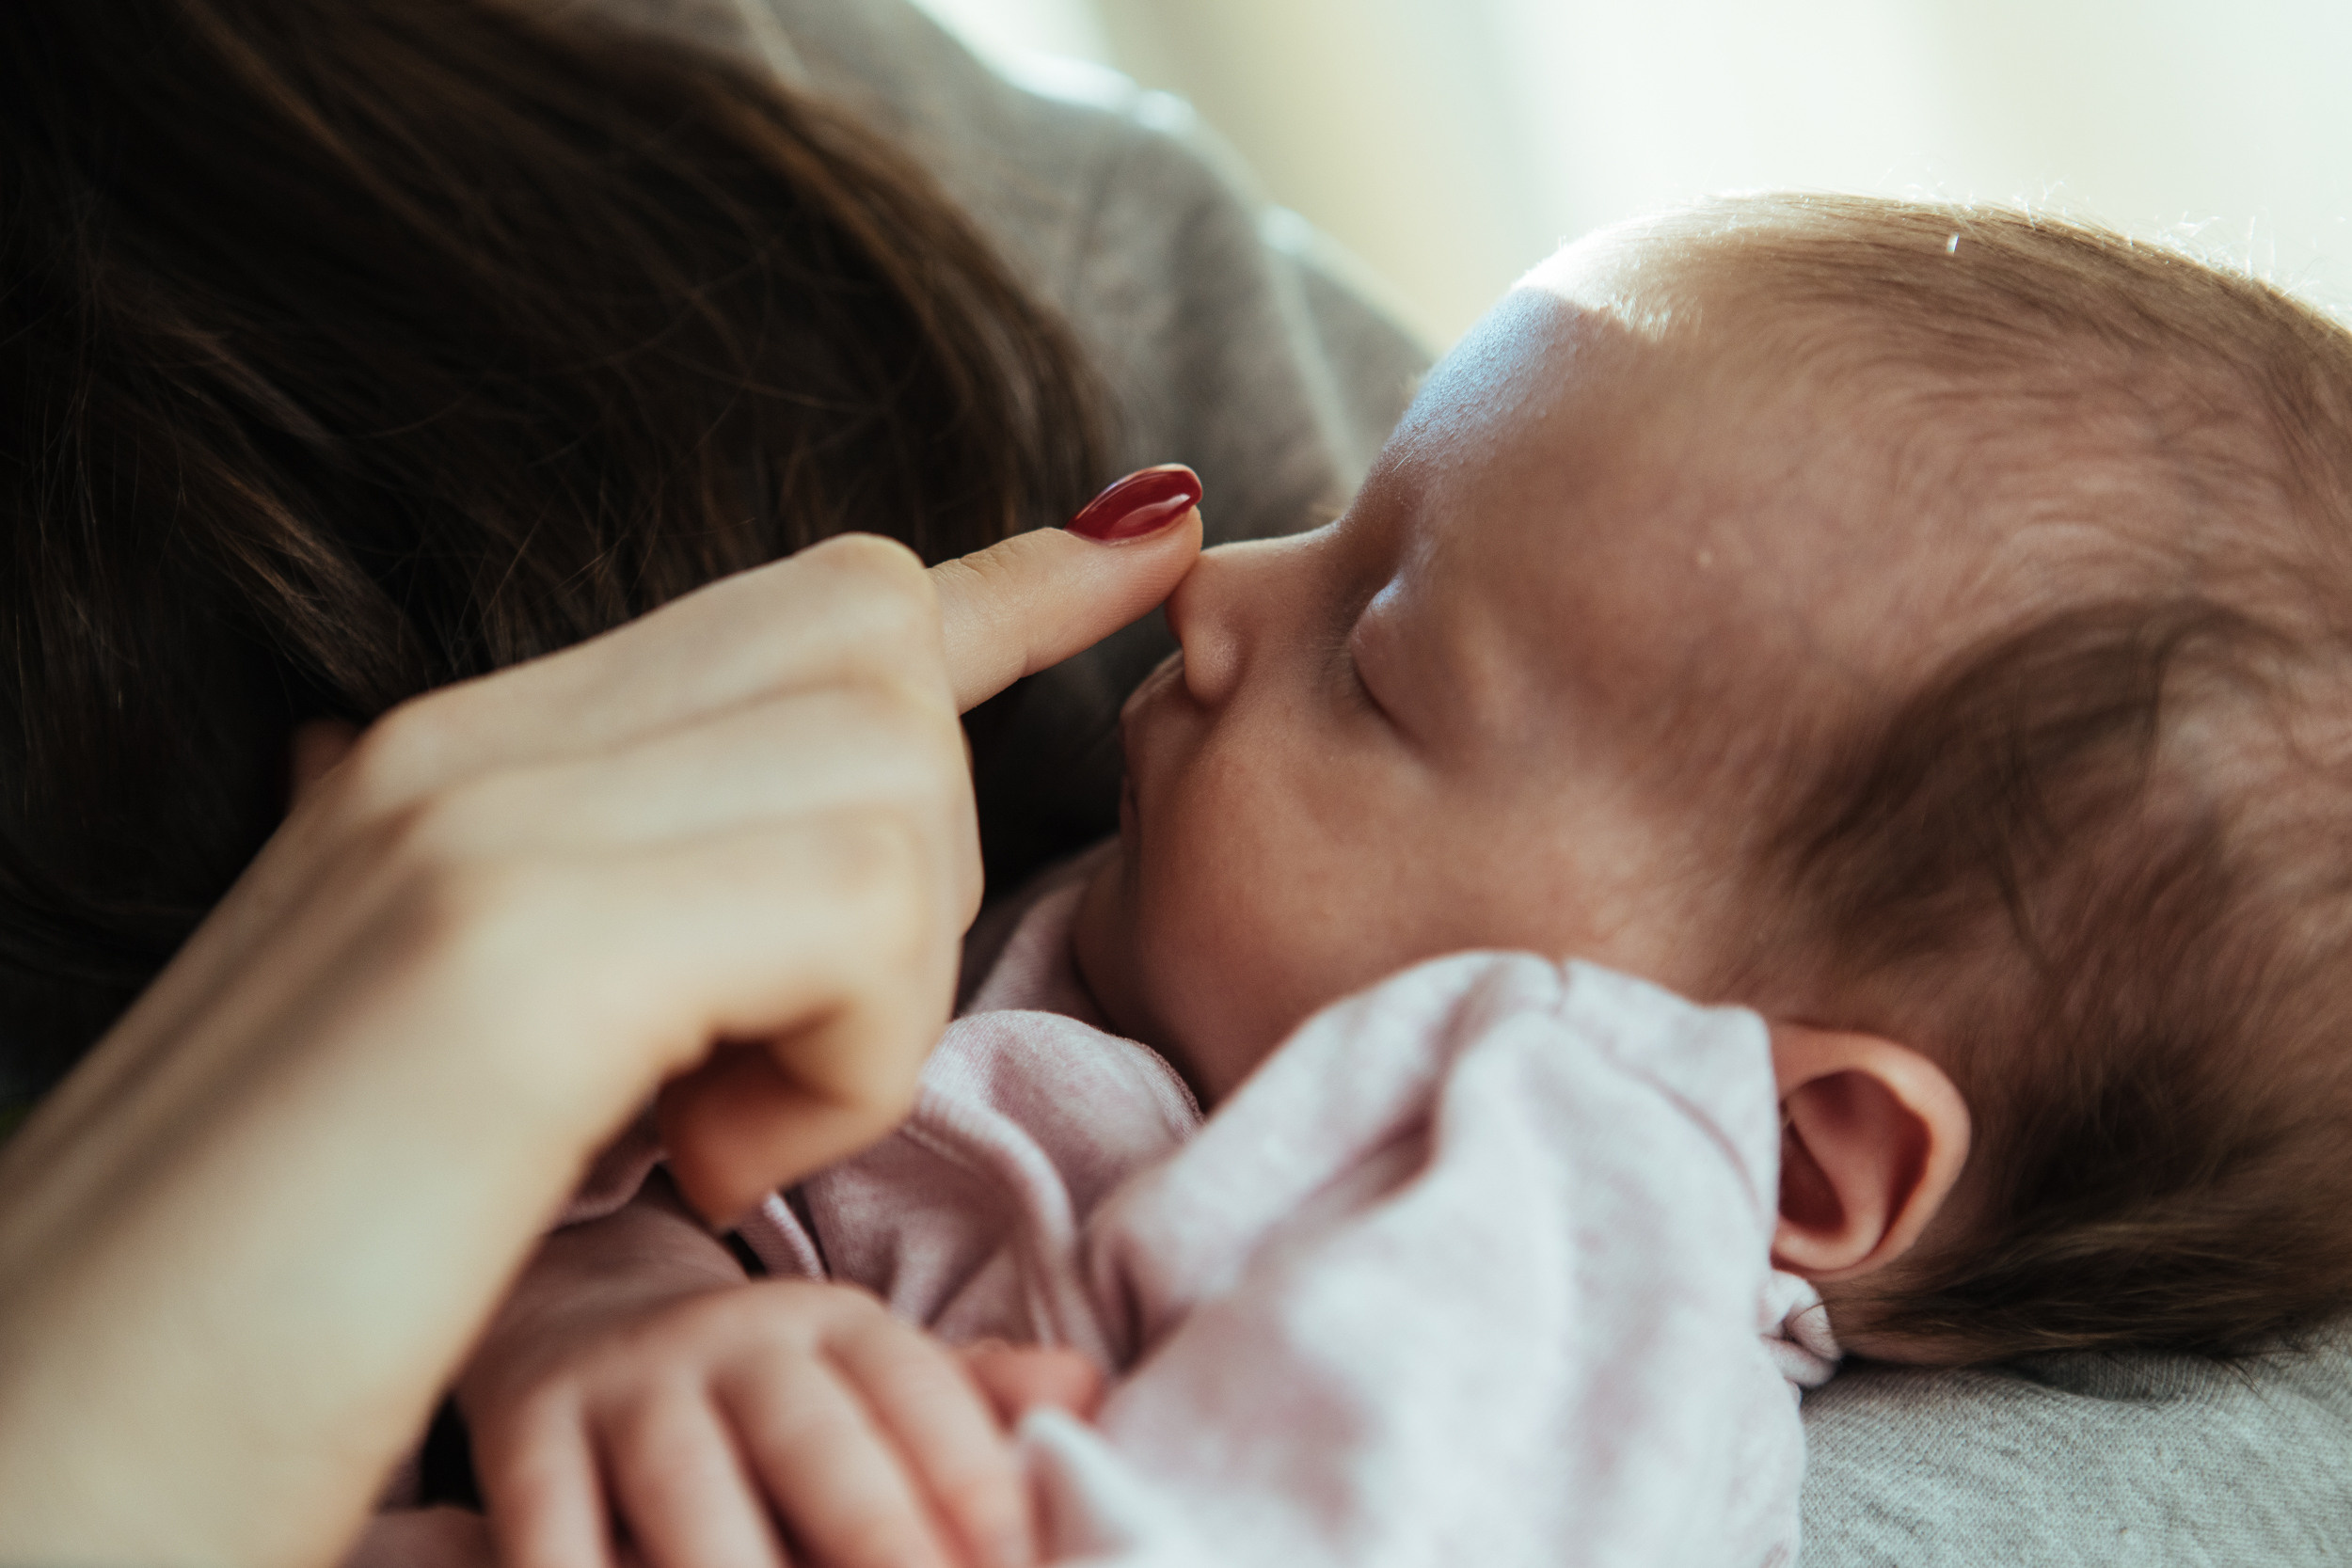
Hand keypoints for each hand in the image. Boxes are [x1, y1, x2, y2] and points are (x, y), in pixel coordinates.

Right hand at [0, 505, 1197, 1567]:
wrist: (54, 1460)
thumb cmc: (299, 1295)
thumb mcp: (492, 1066)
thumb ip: (643, 924)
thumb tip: (794, 877)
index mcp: (465, 763)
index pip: (801, 601)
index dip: (1003, 584)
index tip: (1147, 541)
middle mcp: (473, 747)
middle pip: (874, 641)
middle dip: (915, 850)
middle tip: (772, 1045)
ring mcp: (485, 823)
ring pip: (890, 769)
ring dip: (871, 988)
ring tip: (705, 1128)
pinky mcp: (515, 950)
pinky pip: (853, 906)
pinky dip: (843, 1061)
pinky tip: (697, 1159)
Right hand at [469, 1274, 1041, 1567]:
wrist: (579, 1317)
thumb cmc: (768, 1387)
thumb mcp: (867, 1375)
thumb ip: (973, 1398)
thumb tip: (1088, 1394)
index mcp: (837, 1325)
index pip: (914, 1388)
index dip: (968, 1473)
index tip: (1011, 1560)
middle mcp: (734, 1342)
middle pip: (811, 1438)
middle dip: (874, 1534)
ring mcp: (626, 1389)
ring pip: (684, 1493)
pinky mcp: (525, 1441)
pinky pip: (548, 1528)